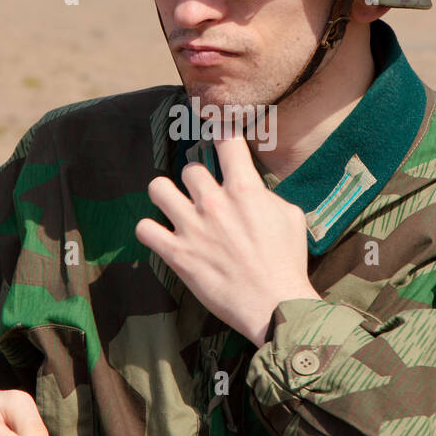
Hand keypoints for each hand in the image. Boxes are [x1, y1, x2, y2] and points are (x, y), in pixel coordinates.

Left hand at [135, 134, 319, 347]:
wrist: (275, 304)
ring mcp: (192, 227)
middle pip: (190, 167)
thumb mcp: (291, 216)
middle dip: (196, 178)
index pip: (226, 141)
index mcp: (244, 189)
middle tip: (202, 193)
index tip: (218, 133)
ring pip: (157, 188)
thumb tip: (254, 190)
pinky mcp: (177, 254)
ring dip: (165, 194)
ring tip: (173, 205)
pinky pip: (144, 229)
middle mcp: (214, 202)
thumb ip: (267, 196)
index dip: (221, 132)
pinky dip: (150, 230)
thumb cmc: (287, 262)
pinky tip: (162, 235)